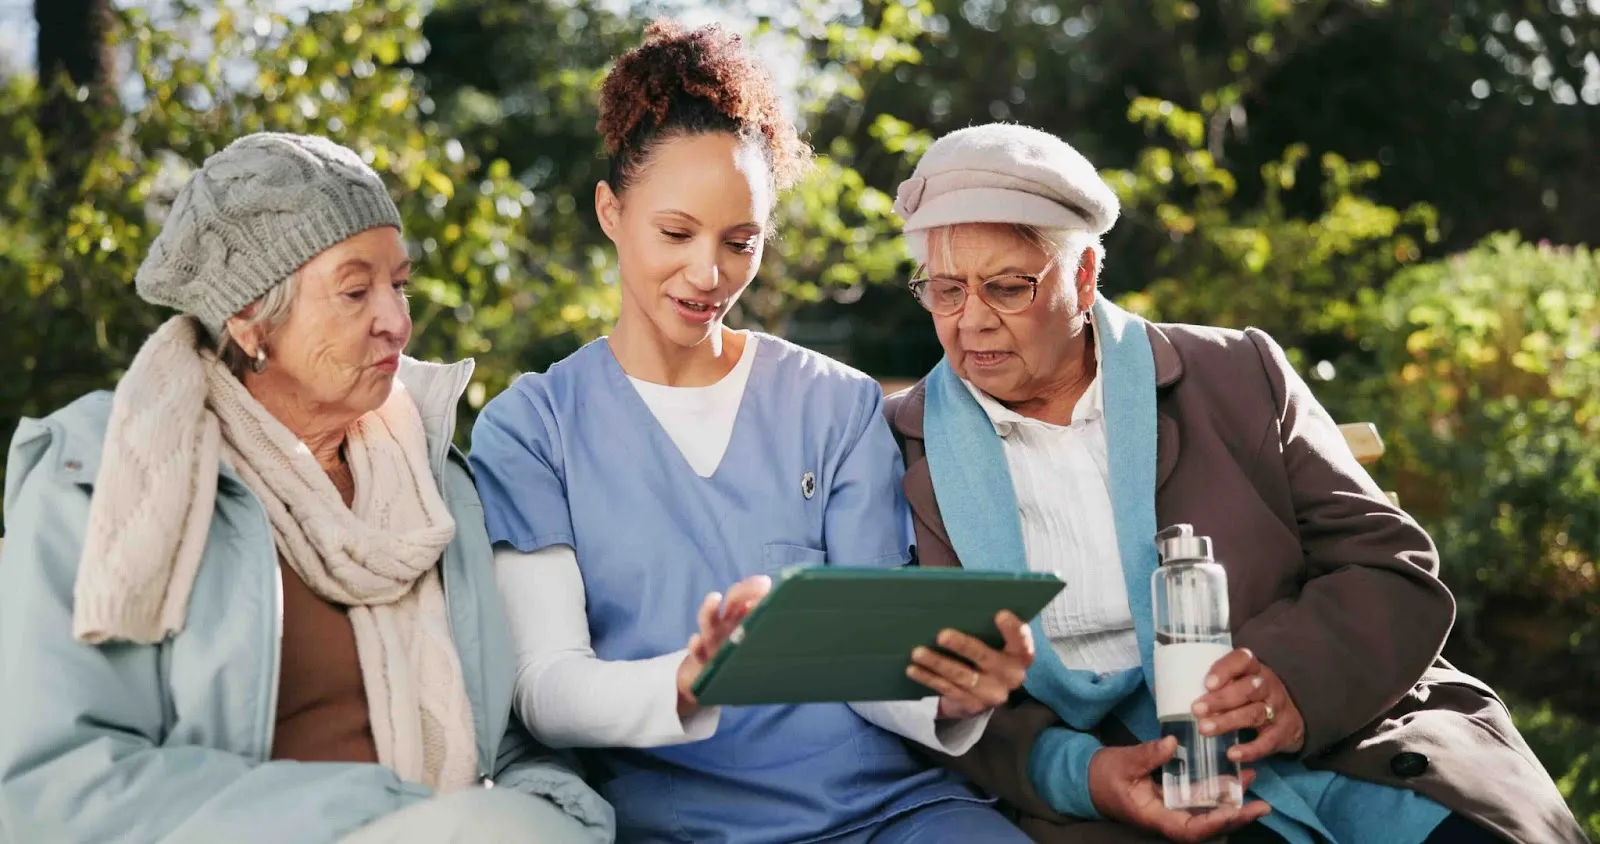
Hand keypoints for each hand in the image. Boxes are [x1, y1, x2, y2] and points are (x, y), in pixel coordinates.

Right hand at [676, 575, 771, 716]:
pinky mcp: (700, 659)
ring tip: (714, 598)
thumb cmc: (738, 660)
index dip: (756, 588)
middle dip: (746, 590)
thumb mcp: (755, 645)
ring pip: (709, 620)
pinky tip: (696, 641)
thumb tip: (808, 632)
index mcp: (741, 617)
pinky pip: (696, 651)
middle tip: (763, 583)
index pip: (748, 595)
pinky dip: (695, 645)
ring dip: (710, 608)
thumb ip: (770, 632)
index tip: (768, 585)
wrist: (705, 682)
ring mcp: (710, 639)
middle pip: (733, 599)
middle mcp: (726, 624)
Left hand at [906, 610, 1034, 719]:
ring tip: (918, 652)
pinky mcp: (972, 705)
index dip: (1013, 629)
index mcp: (1020, 655)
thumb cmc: (986, 653)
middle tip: (942, 635)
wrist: (983, 692)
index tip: (1000, 614)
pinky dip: (929, 678)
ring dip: (938, 663)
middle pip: (986, 658)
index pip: (1022, 641)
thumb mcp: (993, 641)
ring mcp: (992, 694)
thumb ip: (985, 626)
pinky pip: (948, 690)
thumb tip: (956, 600)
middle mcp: (1011, 676)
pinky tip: (913, 669)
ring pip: (963, 677)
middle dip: (963, 646)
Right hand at [1088, 737, 1269, 842]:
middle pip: (1207, 827)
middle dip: (1235, 817)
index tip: (1236, 810)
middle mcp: (1168, 818)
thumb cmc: (1104, 775)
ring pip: (1207, 813)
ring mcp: (1172, 809)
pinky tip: (1231, 775)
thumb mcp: (1123, 763)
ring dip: (1231, 801)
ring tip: (1250, 779)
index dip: (1216, 823)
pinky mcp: (1173, 798)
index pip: (1190, 830)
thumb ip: (1148, 755)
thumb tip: (1172, 743)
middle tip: (1261, 804)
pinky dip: (1216, 789)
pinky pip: (1199, 799)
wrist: (1089, 780)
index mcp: (1155, 817)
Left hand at [1192, 648, 1306, 763]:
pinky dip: (1250, 749)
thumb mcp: (1239, 682)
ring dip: (1227, 721)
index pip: (1243, 660)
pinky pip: (1267, 742)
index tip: (1207, 683)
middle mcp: (1268, 686)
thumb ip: (1217, 683)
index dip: (1225, 670)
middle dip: (1220, 699)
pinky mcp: (1282, 733)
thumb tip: (1175, 689)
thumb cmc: (1251, 697)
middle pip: (1247, 689)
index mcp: (1254, 669)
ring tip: (1204, 729)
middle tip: (1196, 709)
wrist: (1290, 719)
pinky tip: (1232, 754)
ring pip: (1254, 713)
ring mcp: (1278, 709)